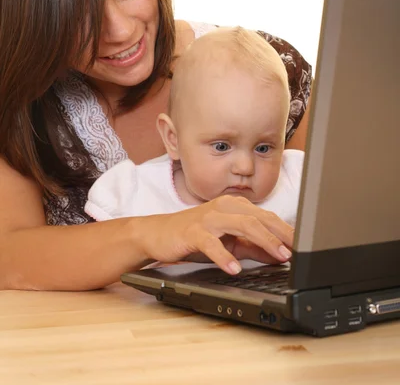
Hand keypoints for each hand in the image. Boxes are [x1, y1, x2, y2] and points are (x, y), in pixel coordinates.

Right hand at [141, 195, 293, 274]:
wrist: (159, 233)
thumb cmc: (196, 236)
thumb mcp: (229, 242)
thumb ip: (253, 247)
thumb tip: (280, 256)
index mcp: (236, 207)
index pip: (267, 217)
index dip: (287, 231)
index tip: (304, 245)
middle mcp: (225, 207)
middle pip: (259, 218)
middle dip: (281, 235)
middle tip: (297, 251)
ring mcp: (209, 217)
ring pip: (242, 225)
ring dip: (263, 241)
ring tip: (279, 256)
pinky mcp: (193, 231)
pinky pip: (212, 243)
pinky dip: (225, 256)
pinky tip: (235, 268)